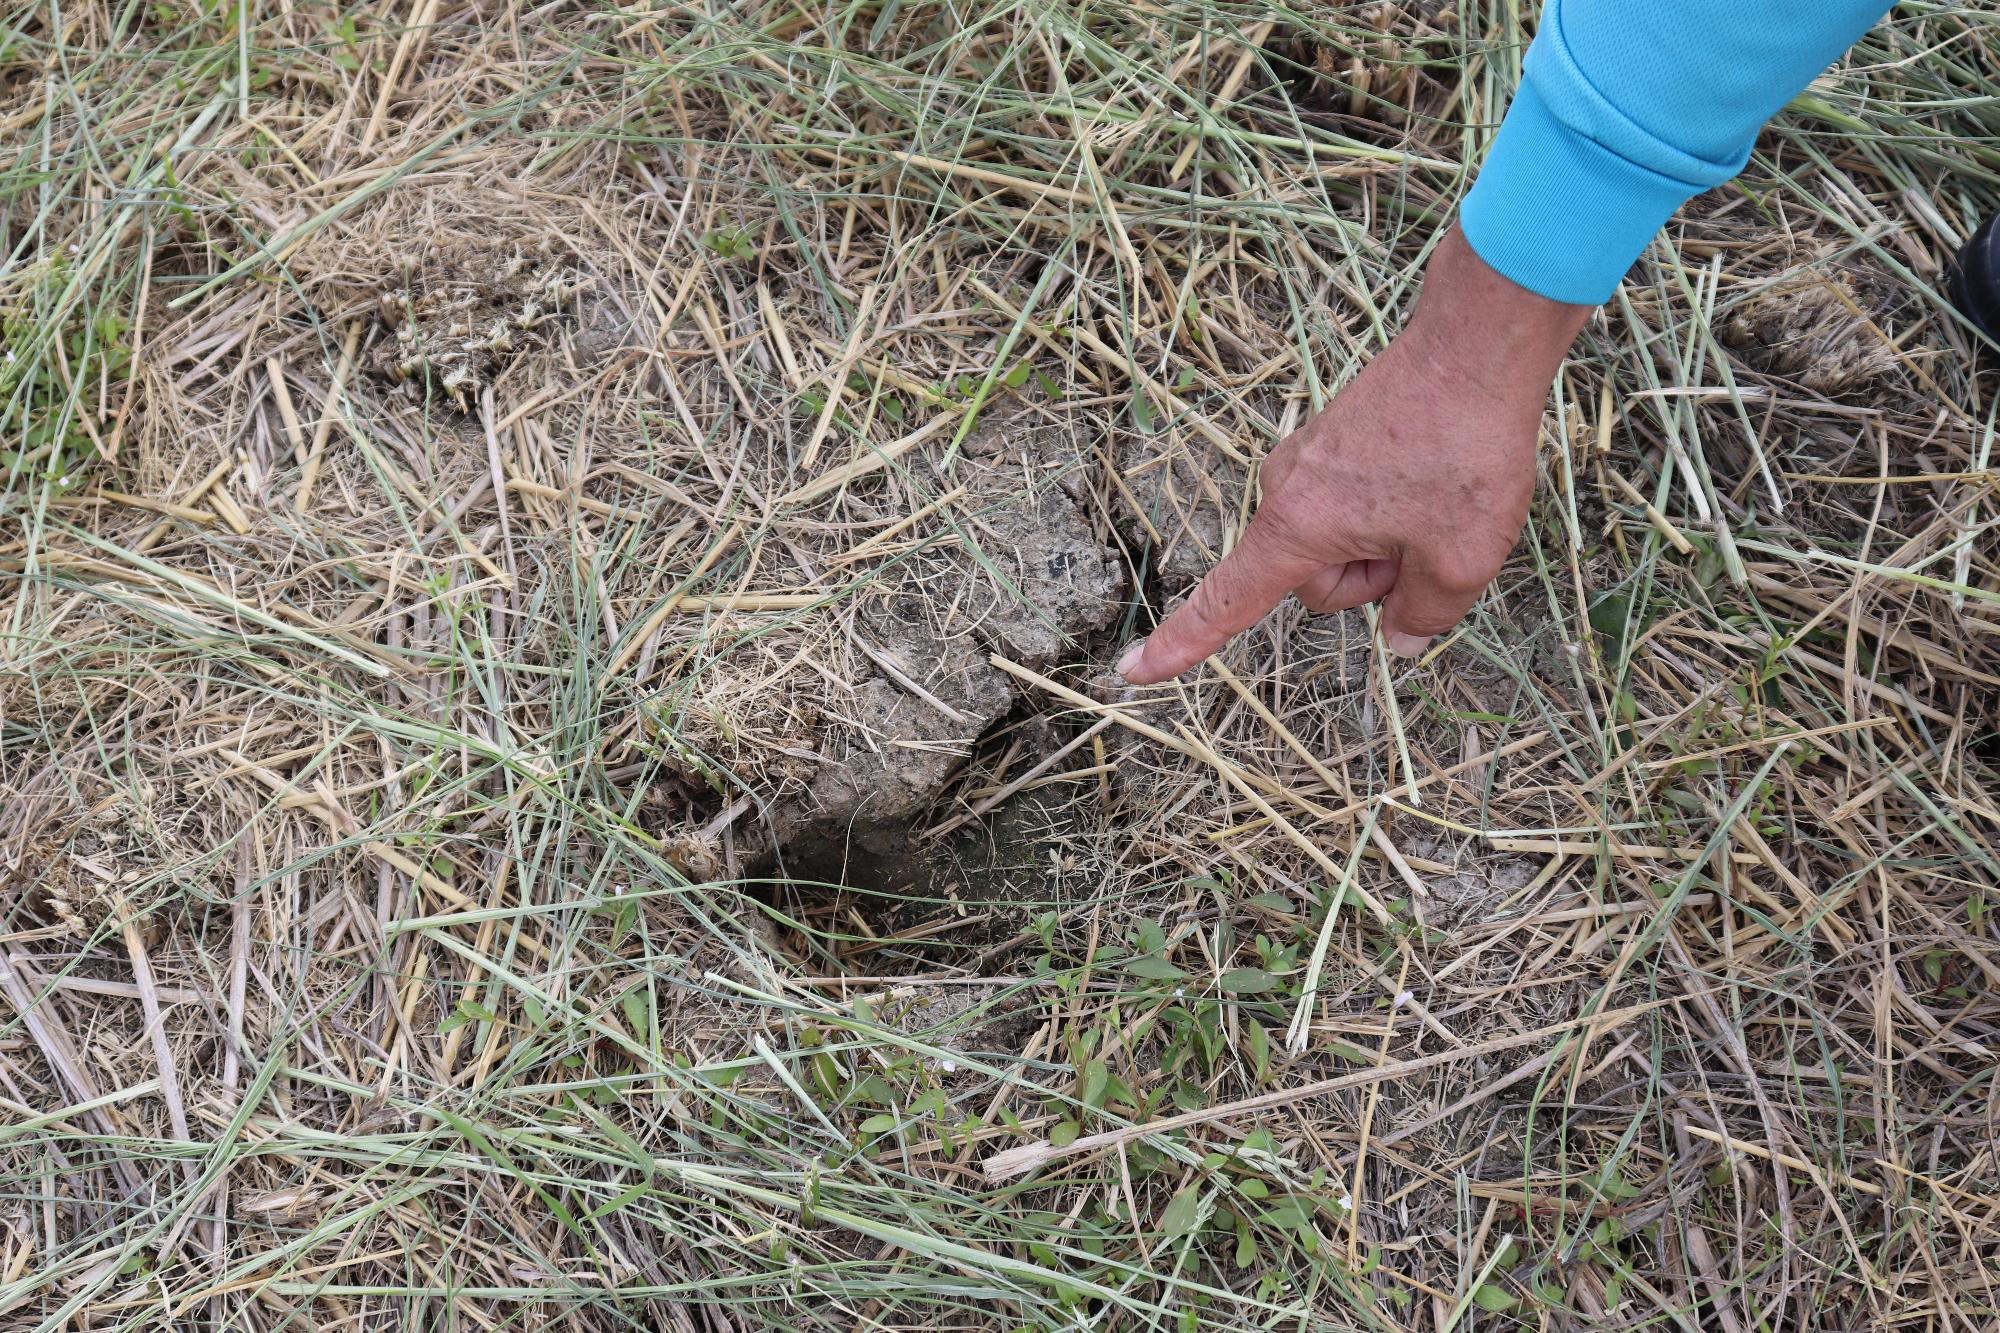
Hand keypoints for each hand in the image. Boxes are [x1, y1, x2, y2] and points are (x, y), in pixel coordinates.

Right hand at [1117, 225, 1590, 683]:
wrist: (1475, 345)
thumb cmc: (1464, 450)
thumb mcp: (1462, 558)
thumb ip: (1426, 614)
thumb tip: (1404, 636)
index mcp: (1296, 526)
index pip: (1226, 603)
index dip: (1181, 643)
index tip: (1133, 670)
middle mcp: (1284, 490)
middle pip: (1312, 580)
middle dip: (1368, 582)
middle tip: (1428, 547)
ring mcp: (1305, 459)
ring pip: (1334, 541)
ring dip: (1381, 543)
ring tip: (1437, 503)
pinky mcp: (1331, 439)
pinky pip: (1347, 503)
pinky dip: (1386, 509)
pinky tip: (1432, 478)